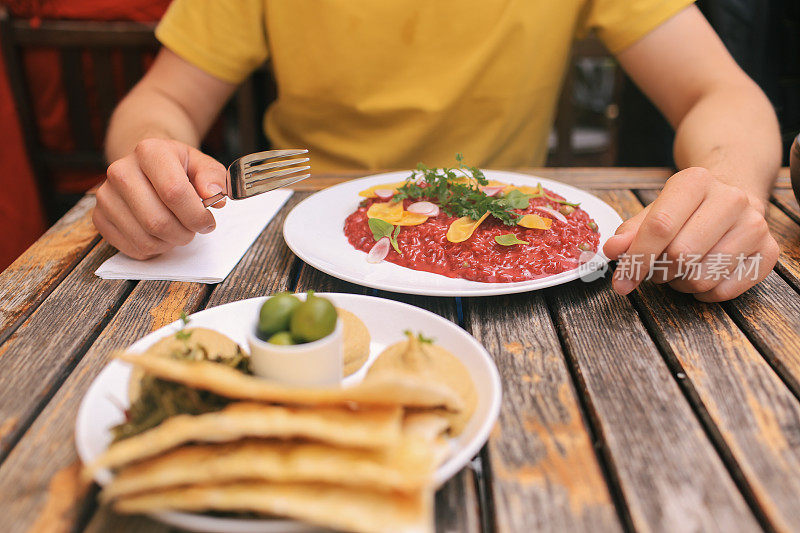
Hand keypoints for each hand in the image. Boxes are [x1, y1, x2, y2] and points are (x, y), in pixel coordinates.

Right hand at [93, 139, 226, 259]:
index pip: (174, 192)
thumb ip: (214, 177)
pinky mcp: (99, 218)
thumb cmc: (177, 167)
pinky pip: (133, 249)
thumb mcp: (201, 164)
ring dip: (170, 243)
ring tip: (178, 230)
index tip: (207, 221)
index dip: (196, 215)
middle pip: (158, 221)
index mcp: (149, 151)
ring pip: (145, 239)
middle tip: (194, 229)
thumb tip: (213, 195)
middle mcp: (120, 171)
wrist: (145, 165)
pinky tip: (160, 234)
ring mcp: (105, 196)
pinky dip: (154, 249)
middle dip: (185, 233)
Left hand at [603, 167, 778, 301]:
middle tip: (656, 269)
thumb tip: (613, 250)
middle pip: (681, 255)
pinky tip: (699, 277)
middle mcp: (731, 199)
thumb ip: (631, 232)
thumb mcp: (654, 211)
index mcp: (696, 182)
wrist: (733, 199)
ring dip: (680, 284)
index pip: (660, 227)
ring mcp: (754, 225)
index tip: (621, 282)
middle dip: (659, 272)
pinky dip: (703, 294)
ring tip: (679, 271)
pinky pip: (724, 291)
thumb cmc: (685, 210)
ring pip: (701, 278)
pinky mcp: (768, 251)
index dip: (636, 259)